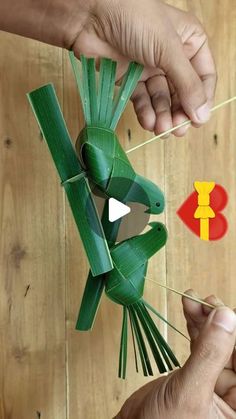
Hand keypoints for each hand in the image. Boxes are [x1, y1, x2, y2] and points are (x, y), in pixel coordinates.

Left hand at [72, 0, 216, 135]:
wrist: (89, 15)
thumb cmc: (133, 18)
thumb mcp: (168, 49)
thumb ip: (187, 83)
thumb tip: (202, 114)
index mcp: (189, 41)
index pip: (204, 77)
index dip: (202, 99)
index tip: (198, 119)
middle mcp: (171, 56)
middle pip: (182, 93)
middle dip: (180, 112)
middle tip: (178, 129)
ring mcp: (149, 68)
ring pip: (162, 99)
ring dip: (163, 116)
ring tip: (161, 129)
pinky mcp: (129, 79)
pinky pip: (142, 100)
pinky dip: (146, 112)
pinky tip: (148, 121)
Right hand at [116, 291, 235, 418]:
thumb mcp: (190, 392)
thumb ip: (209, 354)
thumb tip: (227, 316)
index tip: (225, 310)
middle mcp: (233, 395)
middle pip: (234, 348)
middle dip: (221, 321)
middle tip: (206, 301)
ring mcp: (214, 383)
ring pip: (217, 343)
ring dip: (205, 319)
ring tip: (192, 299)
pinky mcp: (196, 374)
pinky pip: (201, 346)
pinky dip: (195, 326)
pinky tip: (189, 310)